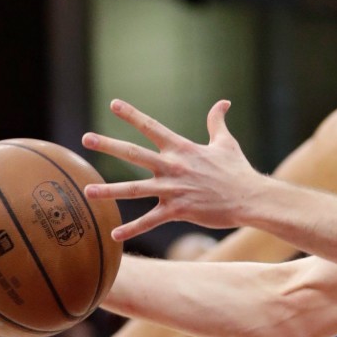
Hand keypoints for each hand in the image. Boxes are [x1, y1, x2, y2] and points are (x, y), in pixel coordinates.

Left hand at [83, 99, 263, 240]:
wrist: (250, 197)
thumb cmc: (237, 170)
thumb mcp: (226, 142)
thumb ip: (217, 122)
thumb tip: (223, 102)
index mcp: (182, 149)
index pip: (152, 127)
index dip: (132, 115)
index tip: (113, 104)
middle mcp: (173, 166)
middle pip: (134, 153)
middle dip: (108, 145)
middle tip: (86, 138)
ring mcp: (173, 189)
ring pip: (134, 189)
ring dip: (109, 190)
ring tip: (87, 191)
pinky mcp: (178, 211)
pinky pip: (150, 221)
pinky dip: (132, 229)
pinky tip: (114, 235)